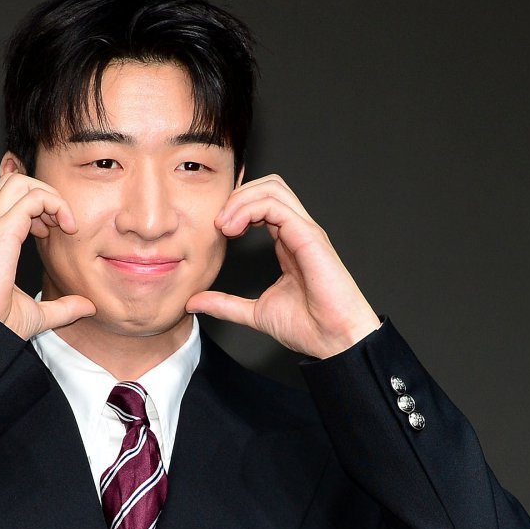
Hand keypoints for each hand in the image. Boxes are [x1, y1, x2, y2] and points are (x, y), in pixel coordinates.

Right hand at [0, 172, 95, 338]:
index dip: (38, 208)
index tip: (53, 233)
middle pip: (13, 182)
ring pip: (19, 182)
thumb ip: (63, 307)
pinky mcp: (2, 232)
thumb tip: (88, 306)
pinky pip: (32, 198)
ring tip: (63, 224)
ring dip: (48, 195)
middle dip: (43, 193)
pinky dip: (54, 204)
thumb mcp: (39, 313)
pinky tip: (64, 229)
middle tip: (60, 224)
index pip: (11, 201)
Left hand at [186, 174, 379, 358]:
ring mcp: (305, 232)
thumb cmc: (309, 327)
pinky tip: (233, 230)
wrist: (335, 342)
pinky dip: (250, 209)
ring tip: (223, 225)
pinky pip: (277, 206)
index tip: (216, 231)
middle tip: (216, 223)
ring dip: (241, 200)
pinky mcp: (310, 237)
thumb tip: (194, 302)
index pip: (262, 204)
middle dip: (236, 196)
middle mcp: (298, 232)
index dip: (236, 208)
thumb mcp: (254, 313)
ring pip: (272, 189)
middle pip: (267, 186)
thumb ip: (225, 304)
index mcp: (288, 243)